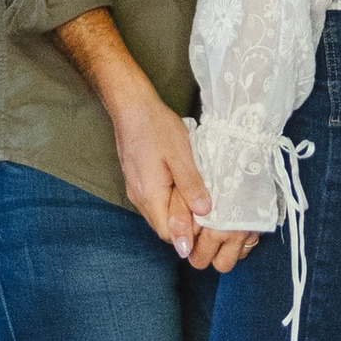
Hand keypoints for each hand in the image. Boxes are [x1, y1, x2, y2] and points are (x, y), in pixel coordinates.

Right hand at [105, 73, 256, 268]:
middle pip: (163, 227)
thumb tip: (205, 212)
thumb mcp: (181, 155)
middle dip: (185, 224)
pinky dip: (170, 200)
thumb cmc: (156, 127)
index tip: (208, 222)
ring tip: (198, 196)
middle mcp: (139, 198)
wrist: (131, 106)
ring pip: (159, 213)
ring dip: (178, 211)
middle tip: (208, 209)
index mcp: (149, 195)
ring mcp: (136, 190)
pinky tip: (184, 186)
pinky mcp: (138, 180)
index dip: (188, 233)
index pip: (168, 234)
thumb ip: (191, 185)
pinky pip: (155, 201)